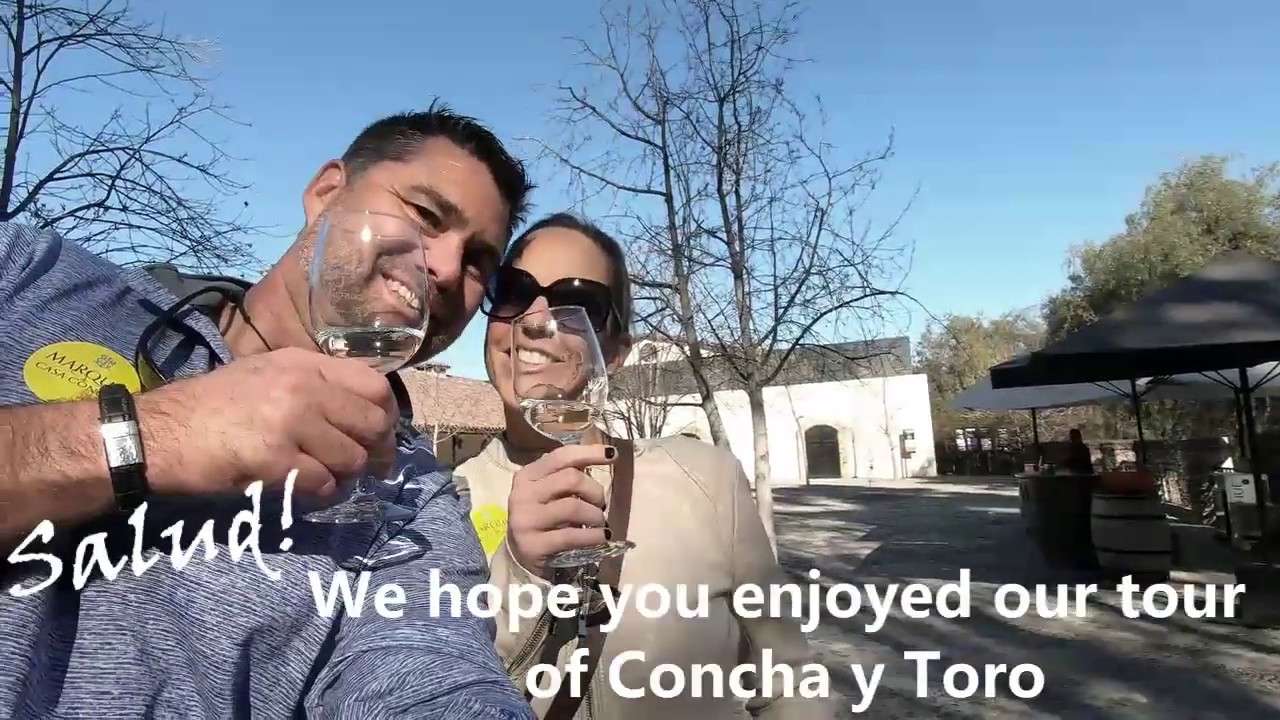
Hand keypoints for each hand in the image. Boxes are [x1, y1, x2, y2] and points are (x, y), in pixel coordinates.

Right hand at [139, 347, 398, 498]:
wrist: (158, 434)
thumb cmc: (212, 407)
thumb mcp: (267, 374)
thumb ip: (315, 384)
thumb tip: (365, 411)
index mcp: (304, 363)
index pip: (375, 385)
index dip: (386, 415)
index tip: (381, 434)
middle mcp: (303, 387)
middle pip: (373, 424)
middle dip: (376, 452)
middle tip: (368, 468)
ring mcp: (290, 423)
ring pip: (352, 459)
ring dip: (344, 476)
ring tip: (324, 477)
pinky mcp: (275, 461)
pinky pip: (324, 484)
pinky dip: (320, 493)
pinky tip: (302, 489)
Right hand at [507, 444, 614, 578]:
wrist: (520, 555)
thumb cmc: (544, 517)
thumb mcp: (550, 492)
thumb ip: (569, 475)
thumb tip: (606, 455)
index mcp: (527, 475)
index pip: (561, 456)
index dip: (589, 453)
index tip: (612, 454)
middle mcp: (523, 495)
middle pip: (571, 479)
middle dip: (595, 491)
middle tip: (601, 504)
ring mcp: (526, 520)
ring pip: (573, 507)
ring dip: (595, 515)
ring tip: (599, 523)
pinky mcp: (534, 545)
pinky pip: (572, 536)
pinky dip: (594, 535)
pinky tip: (601, 536)